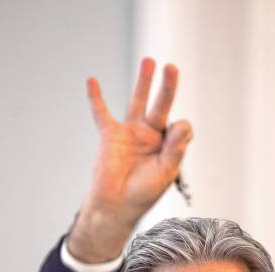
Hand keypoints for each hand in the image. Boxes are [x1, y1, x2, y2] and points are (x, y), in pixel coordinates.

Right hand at [68, 58, 191, 262]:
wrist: (115, 206)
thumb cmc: (142, 194)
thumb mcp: (165, 173)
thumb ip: (175, 150)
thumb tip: (183, 123)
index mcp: (168, 146)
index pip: (180, 128)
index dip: (180, 130)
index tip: (174, 138)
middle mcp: (151, 136)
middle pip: (161, 105)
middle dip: (167, 87)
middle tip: (171, 67)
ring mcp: (130, 134)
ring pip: (137, 102)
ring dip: (143, 82)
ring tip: (149, 61)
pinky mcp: (110, 136)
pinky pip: (101, 113)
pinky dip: (96, 98)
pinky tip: (92, 80)